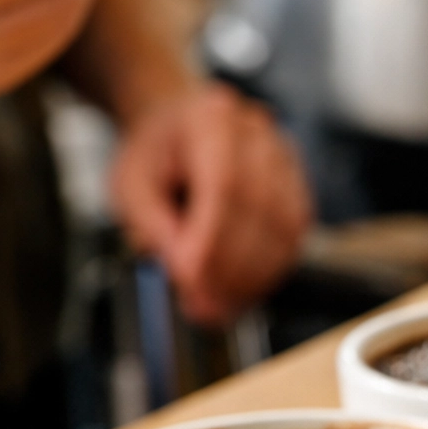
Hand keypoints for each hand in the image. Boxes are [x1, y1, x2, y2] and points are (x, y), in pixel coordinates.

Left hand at [111, 83, 310, 326]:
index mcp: (211, 120)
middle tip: (204, 308)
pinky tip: (243, 288)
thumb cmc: (155, 153)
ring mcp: (284, 158)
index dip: (211, 240)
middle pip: (260, 209)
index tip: (191, 281)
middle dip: (232, 268)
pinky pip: (294, 233)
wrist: (178, 126)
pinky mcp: (297, 184)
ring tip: (220, 306)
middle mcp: (257, 134)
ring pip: (284, 226)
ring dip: (254, 275)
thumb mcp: (131, 186)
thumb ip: (153, 228)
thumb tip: (182, 272)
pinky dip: (271, 268)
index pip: (224, 185)